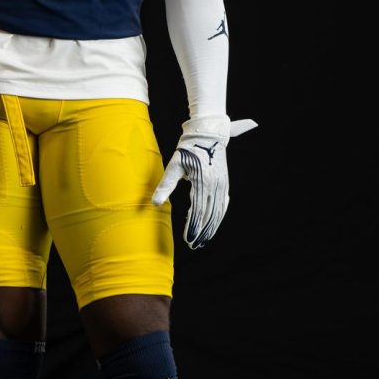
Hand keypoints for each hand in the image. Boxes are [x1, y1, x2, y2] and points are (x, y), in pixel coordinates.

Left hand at [152, 114, 257, 248]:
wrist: (207, 134)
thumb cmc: (187, 148)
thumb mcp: (174, 165)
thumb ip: (165, 185)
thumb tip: (154, 203)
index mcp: (202, 183)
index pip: (197, 211)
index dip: (192, 227)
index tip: (187, 239)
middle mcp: (215, 186)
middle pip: (209, 215)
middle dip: (202, 232)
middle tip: (194, 245)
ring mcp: (222, 185)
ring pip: (218, 212)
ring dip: (211, 227)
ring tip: (203, 240)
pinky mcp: (224, 182)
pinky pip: (223, 204)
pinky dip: (218, 216)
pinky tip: (213, 223)